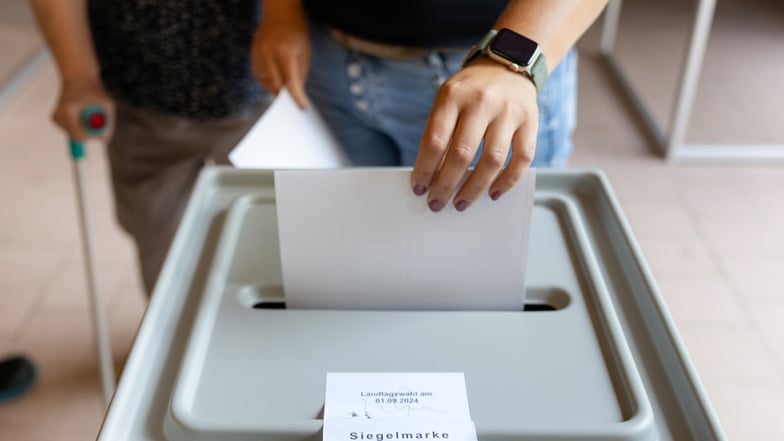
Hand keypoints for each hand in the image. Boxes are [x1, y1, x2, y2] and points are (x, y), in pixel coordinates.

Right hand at [53, 77, 113, 141]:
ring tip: (88, 112)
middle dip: (89, 133)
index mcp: (69, 111)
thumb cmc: (95, 90)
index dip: (92, 137)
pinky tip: (80, 113)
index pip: (79, 135)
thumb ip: (108, 124)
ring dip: (85, 128)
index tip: (101, 131)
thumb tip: (104, 141)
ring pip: (74, 134)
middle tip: (98, 120)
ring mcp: (55, 117)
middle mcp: (58, 114)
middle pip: (76, 137)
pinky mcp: (55, 118)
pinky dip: (79, 125)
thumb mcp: (107, 105)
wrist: (78, 77)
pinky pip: (71, 130)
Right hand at [251, 9, 310, 108]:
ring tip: (284, 90)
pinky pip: (259, 76)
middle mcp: (268, 53)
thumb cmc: (296, 32)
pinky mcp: (252, 55)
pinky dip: (267, 82)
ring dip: (275, 89)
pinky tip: (275, 82)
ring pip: (265, 82)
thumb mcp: (304, 52)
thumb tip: (297, 94)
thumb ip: (300, 74)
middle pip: (275, 85)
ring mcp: (257, 54)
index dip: (296, 97)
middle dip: (285, 96)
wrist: (279, 14)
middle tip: (292, 103)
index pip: (290, 81)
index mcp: (284, 51)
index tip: (302, 107)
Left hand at [411, 59, 538, 211]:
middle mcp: (482, 102)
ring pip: (492, 160)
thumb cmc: (471, 90)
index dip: (425, 169)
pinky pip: (522, 159)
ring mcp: (509, 112)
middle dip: (446, 185)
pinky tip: (493, 194)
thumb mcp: (448, 100)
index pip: (435, 140)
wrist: (508, 64)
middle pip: (461, 153)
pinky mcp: (530, 122)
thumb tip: (432, 176)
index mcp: (453, 96)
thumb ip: (440, 132)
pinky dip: (508, 181)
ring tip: (461, 203)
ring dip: (474, 188)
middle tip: (437, 203)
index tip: (419, 188)